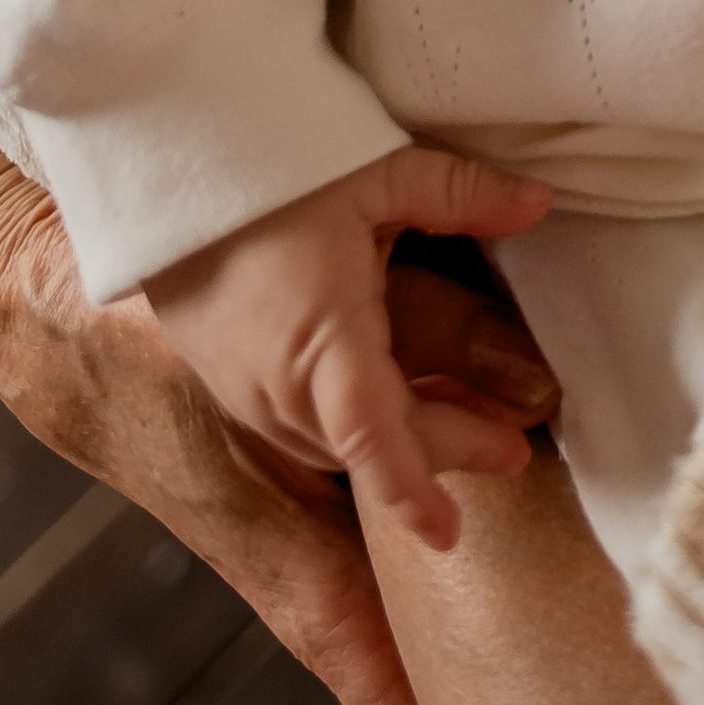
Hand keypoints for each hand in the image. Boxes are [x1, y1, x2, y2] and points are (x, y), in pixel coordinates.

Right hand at [143, 147, 553, 554]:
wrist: (165, 177)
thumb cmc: (269, 169)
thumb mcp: (373, 171)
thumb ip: (460, 194)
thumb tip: (539, 203)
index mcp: (320, 339)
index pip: (374, 435)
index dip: (413, 488)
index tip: (448, 535)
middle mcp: (278, 384)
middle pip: (371, 445)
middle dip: (443, 457)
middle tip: (513, 453)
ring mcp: (249, 393)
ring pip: (336, 443)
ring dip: (400, 443)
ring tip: (468, 431)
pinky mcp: (232, 385)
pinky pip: (304, 427)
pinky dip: (357, 429)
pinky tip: (395, 405)